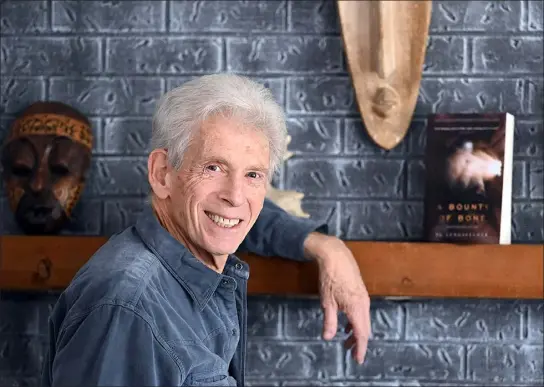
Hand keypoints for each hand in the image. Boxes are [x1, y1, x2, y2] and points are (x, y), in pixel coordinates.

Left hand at [303, 232, 370, 363]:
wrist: (336, 255)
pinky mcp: (361, 292)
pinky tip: (346, 324)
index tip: (357, 360)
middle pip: (365, 329)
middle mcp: (364, 304)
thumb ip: (329, 321)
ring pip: (364, 320)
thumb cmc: (330, 277)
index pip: (362, 334)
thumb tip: (328, 337)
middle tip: (350, 353)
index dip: (360, 348)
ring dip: (357, 332)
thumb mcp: (327, 301)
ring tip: (346, 340)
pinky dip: (356, 321)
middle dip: (358, 342)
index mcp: (356, 308)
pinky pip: (362, 312)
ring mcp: (364, 297)